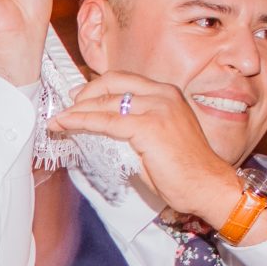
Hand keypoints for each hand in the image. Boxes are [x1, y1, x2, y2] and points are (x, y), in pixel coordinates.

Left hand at [48, 71, 247, 223]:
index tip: (79, 96)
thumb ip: (135, 126)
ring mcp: (156, 108)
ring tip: (58, 120)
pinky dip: (81, 121)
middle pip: (112, 83)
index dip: (98, 86)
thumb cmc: (185, 170)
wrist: (208, 186)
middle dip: (84, 94)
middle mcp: (162, 94)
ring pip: (105, 101)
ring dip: (77, 110)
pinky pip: (105, 121)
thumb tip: (104, 127)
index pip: (125, 80)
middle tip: (67, 107)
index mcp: (167, 93)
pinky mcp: (148, 127)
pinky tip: (66, 125)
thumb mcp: (158, 138)